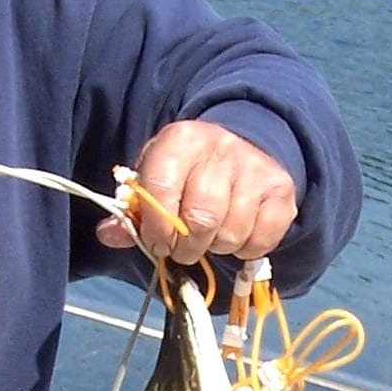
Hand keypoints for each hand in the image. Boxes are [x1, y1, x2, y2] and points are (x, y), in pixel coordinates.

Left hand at [96, 120, 297, 266]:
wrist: (243, 142)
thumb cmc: (188, 169)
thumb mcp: (154, 176)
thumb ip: (132, 209)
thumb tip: (109, 235)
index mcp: (181, 140)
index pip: (161, 190)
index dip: (155, 228)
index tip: (156, 243)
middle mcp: (221, 149)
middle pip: (201, 219)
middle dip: (186, 247)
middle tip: (182, 249)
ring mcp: (256, 168)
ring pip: (231, 233)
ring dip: (215, 247)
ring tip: (209, 237)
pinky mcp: (282, 190)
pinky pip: (260, 241)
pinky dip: (244, 250)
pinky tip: (235, 234)